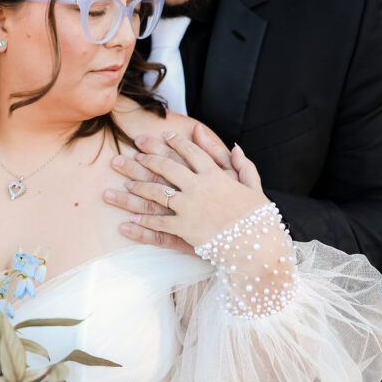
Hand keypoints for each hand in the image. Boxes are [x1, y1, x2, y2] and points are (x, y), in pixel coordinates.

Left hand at [107, 129, 266, 250]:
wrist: (258, 246)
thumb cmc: (259, 218)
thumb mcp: (254, 187)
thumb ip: (242, 165)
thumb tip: (234, 146)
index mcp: (215, 175)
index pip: (191, 152)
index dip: (175, 142)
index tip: (162, 135)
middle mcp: (198, 187)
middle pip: (166, 167)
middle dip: (146, 158)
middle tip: (130, 153)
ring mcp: (189, 208)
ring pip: (155, 193)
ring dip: (137, 188)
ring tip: (123, 184)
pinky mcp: (184, 230)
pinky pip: (157, 224)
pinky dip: (141, 223)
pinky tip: (127, 222)